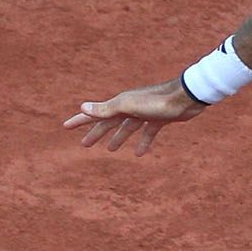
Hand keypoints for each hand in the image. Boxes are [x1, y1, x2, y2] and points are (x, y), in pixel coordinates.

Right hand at [63, 80, 205, 154]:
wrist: (185, 98)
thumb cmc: (156, 101)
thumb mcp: (128, 106)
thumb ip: (106, 108)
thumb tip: (82, 107)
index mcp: (119, 104)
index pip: (94, 113)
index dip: (80, 120)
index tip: (66, 127)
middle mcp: (130, 107)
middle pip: (109, 123)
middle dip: (96, 133)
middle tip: (84, 145)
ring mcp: (144, 113)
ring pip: (127, 128)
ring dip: (118, 138)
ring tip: (110, 150)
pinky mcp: (159, 119)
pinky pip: (147, 132)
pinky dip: (142, 142)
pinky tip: (139, 153)